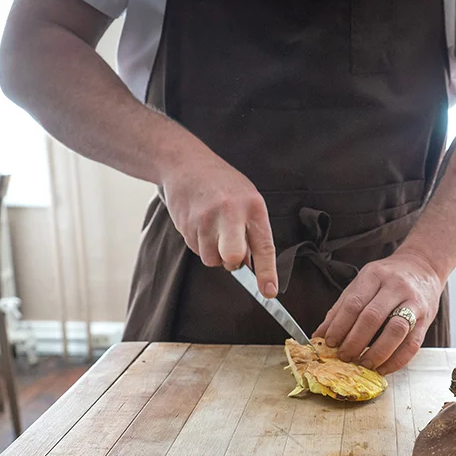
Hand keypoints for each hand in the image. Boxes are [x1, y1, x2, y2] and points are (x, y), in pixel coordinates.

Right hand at [161, 144, 277, 296]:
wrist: (186, 164)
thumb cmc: (223, 185)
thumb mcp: (247, 199)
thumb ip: (252, 231)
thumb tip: (251, 267)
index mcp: (252, 206)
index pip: (263, 246)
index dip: (266, 272)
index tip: (269, 292)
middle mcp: (230, 212)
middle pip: (232, 257)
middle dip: (232, 262)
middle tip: (231, 253)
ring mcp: (205, 218)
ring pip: (211, 259)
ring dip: (214, 253)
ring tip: (214, 229)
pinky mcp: (186, 223)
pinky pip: (196, 250)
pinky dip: (200, 243)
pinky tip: (200, 223)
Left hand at [314, 251, 445, 374]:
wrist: (423, 267)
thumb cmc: (387, 278)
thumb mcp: (362, 284)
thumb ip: (341, 308)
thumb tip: (319, 336)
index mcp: (374, 276)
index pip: (354, 303)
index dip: (339, 326)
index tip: (330, 343)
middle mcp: (395, 287)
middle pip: (372, 317)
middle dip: (355, 341)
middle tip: (344, 357)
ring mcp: (414, 303)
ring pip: (395, 330)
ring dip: (377, 352)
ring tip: (363, 365)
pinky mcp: (426, 320)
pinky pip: (412, 344)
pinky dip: (396, 360)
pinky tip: (383, 368)